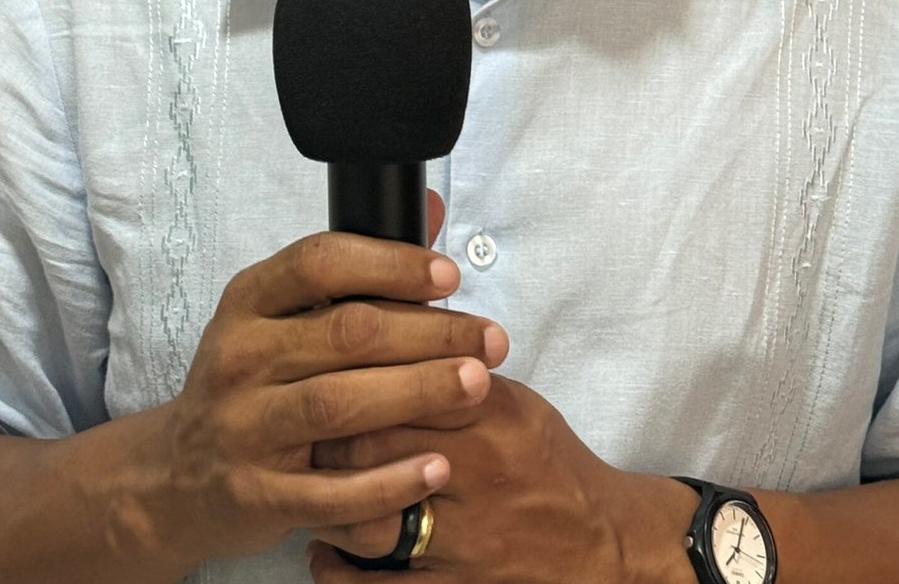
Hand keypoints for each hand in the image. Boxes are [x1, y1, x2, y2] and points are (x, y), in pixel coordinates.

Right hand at [137, 203, 508, 571]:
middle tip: (490, 339)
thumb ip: (356, 269)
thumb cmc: (252, 381)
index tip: (449, 274)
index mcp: (249, 302)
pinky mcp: (256, 497)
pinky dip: (387, 482)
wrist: (176, 478)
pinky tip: (435, 466)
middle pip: (346, 333)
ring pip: (339, 405)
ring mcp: (244, 429)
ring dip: (417, 392)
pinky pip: (329, 491)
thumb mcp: (283, 314)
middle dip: (429, 332)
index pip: (320, 262)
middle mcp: (240, 358)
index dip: (390, 263)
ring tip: (476, 385)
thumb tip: (431, 209)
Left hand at [306, 376, 694, 581]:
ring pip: (369, 515)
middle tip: (298, 421)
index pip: (408, 382)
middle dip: (327, 432)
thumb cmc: (554, 468)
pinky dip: (339, 568)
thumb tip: (394, 339)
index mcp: (496, 415)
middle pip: (376, 444)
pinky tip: (320, 547)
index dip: (355, 374)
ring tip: (303, 482)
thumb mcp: (519, 406)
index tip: (322, 367)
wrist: (601, 546)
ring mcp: (467, 537)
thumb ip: (460, 376)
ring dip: (327, 499)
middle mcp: (480, 472)